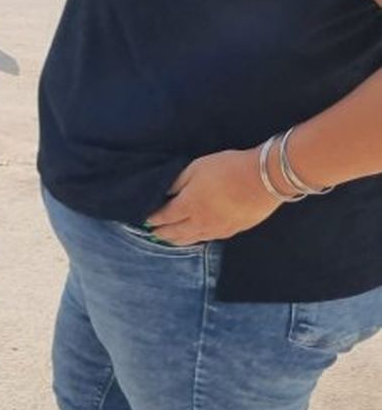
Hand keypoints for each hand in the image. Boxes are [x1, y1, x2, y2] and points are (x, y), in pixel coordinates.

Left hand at [145, 148, 281, 244]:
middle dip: (161, 233)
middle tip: (152, 233)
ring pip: (192, 239)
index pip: (164, 216)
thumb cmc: (227, 169)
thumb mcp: (196, 168)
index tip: (145, 219)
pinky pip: (209, 238)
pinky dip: (197, 239)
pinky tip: (196, 237)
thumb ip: (177, 182)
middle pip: (176, 233)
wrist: (264, 179)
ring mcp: (218, 228)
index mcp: (188, 205)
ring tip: (169, 240)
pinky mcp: (233, 230)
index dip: (153, 218)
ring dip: (177, 240)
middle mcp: (201, 222)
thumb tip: (165, 192)